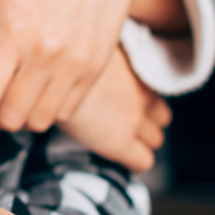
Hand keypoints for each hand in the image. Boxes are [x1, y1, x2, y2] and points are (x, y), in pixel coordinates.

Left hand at [0, 0, 185, 132]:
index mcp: (13, 29)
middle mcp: (45, 52)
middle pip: (8, 117)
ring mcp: (72, 66)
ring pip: (35, 122)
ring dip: (17, 117)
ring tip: (8, 100)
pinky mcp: (92, 72)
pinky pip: (63, 113)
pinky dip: (45, 112)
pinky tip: (34, 94)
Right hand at [58, 46, 171, 172]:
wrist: (52, 77)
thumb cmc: (64, 59)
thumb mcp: (90, 51)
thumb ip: (100, 60)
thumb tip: (92, 58)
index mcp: (135, 72)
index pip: (155, 94)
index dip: (144, 104)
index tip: (127, 106)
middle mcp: (141, 96)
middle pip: (162, 118)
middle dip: (147, 124)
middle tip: (123, 126)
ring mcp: (133, 120)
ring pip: (157, 139)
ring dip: (142, 143)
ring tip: (120, 143)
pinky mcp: (119, 142)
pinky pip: (143, 161)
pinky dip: (135, 163)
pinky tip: (122, 161)